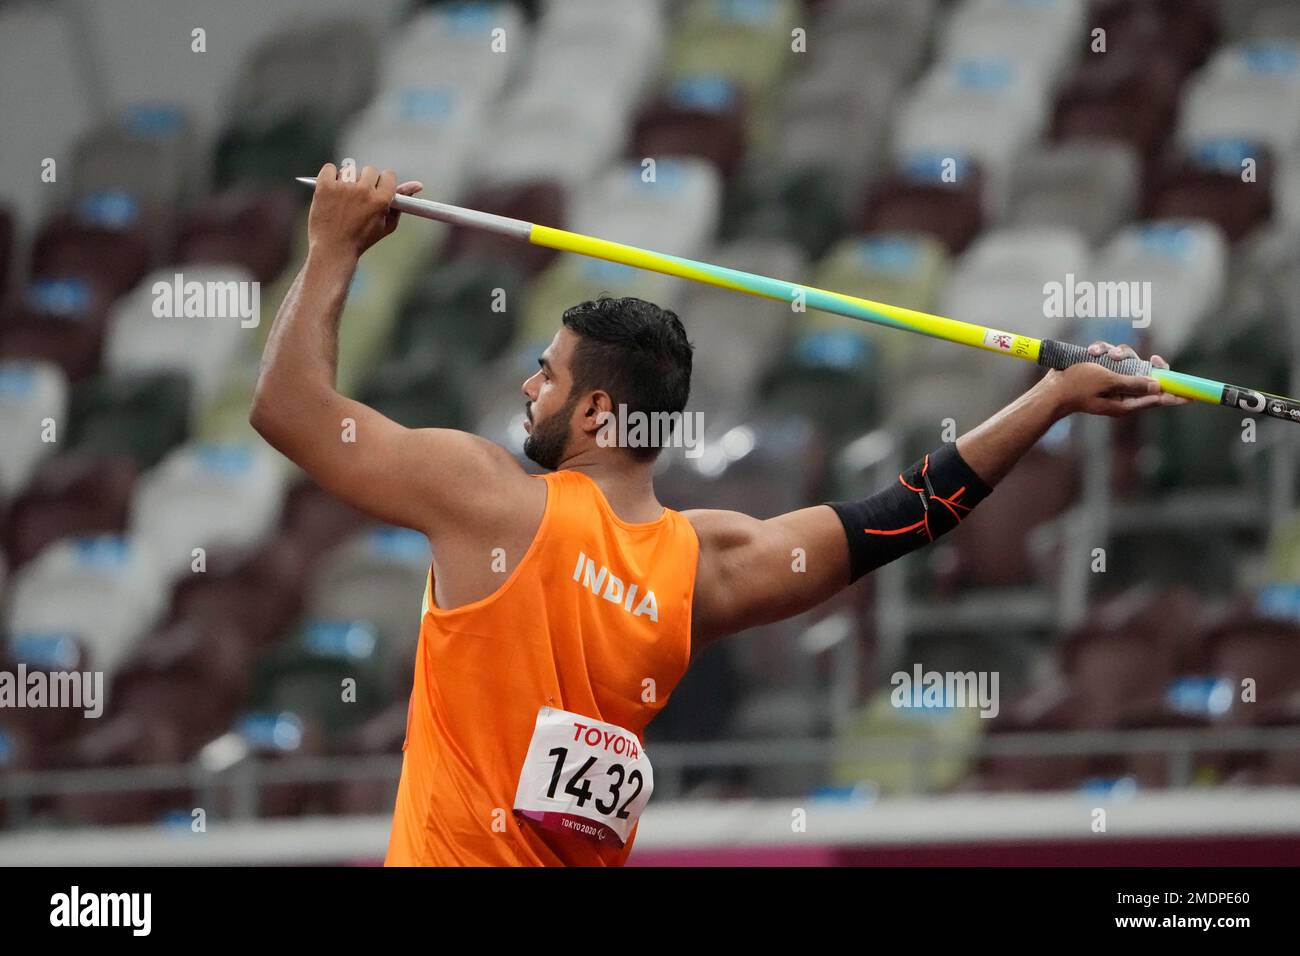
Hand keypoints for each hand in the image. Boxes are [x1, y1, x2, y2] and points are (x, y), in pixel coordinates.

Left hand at [306, 162, 423, 258]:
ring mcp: (343, 187)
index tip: (377, 190)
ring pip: (350, 169)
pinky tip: (332, 190)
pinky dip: (330, 176)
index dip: (383, 183)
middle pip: (370, 170)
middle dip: (366, 181)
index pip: (389, 175)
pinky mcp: (324, 186)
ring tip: (344, 197)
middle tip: (360, 196)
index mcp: (381, 200)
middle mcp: (363, 191)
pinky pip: (329, 168)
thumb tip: (417, 185)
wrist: (333, 249)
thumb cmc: (362, 239)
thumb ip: (401, 203)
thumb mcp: (387, 224)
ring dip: (348, 179)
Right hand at [1044, 341, 1192, 417]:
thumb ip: (1134, 383)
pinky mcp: (1101, 373)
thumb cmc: (1077, 387)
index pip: (1158, 398)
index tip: (1191, 395)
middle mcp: (1122, 392)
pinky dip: (1102, 352)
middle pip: (1146, 376)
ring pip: (1128, 362)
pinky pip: (1111, 359)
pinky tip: (1091, 351)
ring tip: (1100, 353)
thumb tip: (1158, 384)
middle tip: (1152, 358)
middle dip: (1142, 363)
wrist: (1051, 388)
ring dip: (1117, 354)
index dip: (1175, 395)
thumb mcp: (1108, 382)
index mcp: (1127, 402)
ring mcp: (1111, 382)